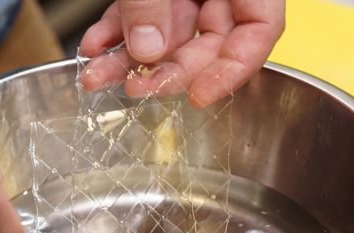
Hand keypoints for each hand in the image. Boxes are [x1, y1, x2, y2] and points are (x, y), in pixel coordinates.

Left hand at [79, 0, 284, 106]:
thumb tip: (148, 48)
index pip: (260, 30)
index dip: (233, 69)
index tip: (198, 96)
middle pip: (206, 43)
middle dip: (165, 70)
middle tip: (134, 87)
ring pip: (164, 35)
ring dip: (127, 58)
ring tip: (96, 75)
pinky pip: (138, 15)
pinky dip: (114, 32)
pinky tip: (93, 46)